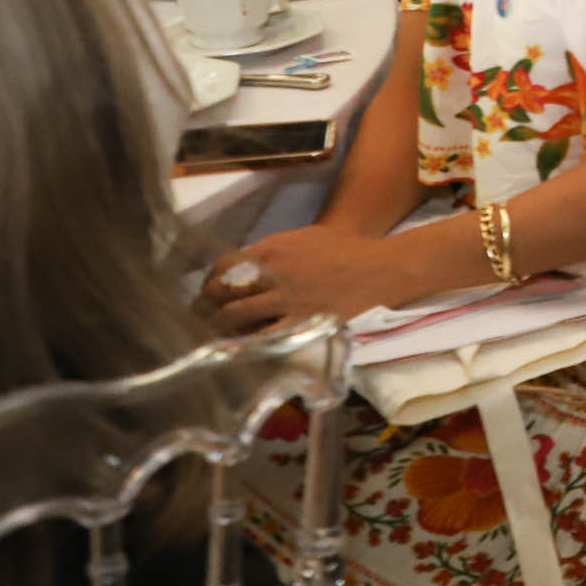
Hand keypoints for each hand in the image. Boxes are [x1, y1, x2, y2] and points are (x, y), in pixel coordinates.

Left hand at [199, 227, 422, 334]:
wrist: (384, 268)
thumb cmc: (350, 250)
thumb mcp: (308, 237)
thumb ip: (275, 248)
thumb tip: (248, 264)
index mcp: (273, 249)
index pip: (223, 265)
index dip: (210, 282)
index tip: (210, 295)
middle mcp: (273, 272)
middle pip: (222, 291)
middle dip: (205, 307)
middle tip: (201, 321)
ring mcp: (287, 298)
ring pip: (234, 315)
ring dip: (220, 327)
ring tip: (216, 337)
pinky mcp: (301, 321)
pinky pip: (263, 336)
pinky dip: (246, 343)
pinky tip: (240, 349)